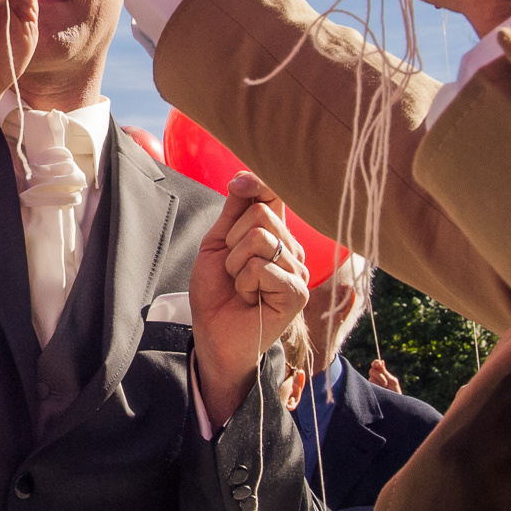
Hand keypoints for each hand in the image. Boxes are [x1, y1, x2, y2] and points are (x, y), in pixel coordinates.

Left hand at [190, 172, 313, 427]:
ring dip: (236, 264)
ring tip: (240, 285)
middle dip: (232, 241)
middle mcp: (291, 250)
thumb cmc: (216, 292)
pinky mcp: (297, 292)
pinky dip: (245, 281)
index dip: (256, 184)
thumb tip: (242, 177)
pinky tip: (250, 298)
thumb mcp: (217, 245)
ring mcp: (297, 271)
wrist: (213, 333)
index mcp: (275, 235)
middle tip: (233, 270)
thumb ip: (232, 213)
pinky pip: (263, 266)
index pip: (275, 194)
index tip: (237, 186)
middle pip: (261, 215)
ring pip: (260, 239)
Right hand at [366, 356, 402, 394]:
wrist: (394, 403)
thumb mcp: (393, 381)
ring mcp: (371, 384)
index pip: (376, 365)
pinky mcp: (368, 389)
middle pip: (372, 370)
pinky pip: (370, 384)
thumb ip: (385, 372)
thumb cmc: (395, 392)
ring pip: (371, 378)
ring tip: (385, 389)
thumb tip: (381, 361)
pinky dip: (376, 386)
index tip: (379, 363)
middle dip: (379, 376)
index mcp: (382, 374)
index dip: (376, 363)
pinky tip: (380, 391)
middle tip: (386, 384)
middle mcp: (375, 378)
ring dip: (379, 383)